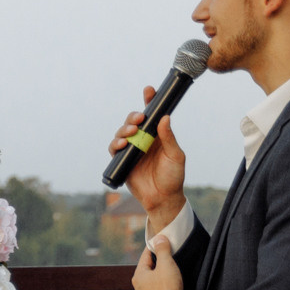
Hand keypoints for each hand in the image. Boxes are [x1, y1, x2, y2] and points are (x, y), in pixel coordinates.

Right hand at [109, 85, 188, 231]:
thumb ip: (169, 138)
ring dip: (124, 130)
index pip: (153, 116)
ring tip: (131, 134)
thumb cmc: (173, 177)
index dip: (149, 102)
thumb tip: (164, 118)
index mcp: (158, 136)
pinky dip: (115, 144)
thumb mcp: (175, 156)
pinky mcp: (123, 161)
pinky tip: (121, 144)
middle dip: (133, 117)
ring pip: (122, 133)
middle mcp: (144, 140)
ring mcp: (132, 150)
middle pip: (134, 122)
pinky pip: (114, 149)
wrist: (162, 198)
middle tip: (139, 120)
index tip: (148, 91)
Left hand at [134, 237, 183, 289]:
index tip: (159, 242)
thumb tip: (159, 238)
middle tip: (166, 257)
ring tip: (167, 275)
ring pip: (150, 284)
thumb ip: (162, 250)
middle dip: (156, 264)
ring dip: (157, 278)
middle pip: (147, 271)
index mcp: (139, 276)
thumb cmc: (167, 287)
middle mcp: (137, 288)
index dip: (153, 248)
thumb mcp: (166, 264)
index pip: (145, 257)